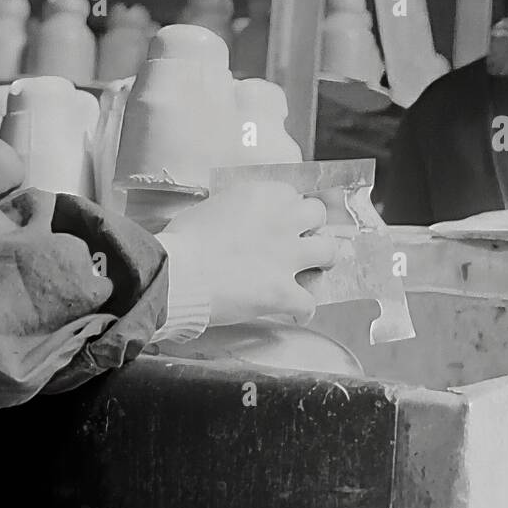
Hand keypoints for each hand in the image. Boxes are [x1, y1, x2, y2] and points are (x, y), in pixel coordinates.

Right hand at [157, 182, 337, 327]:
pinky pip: (309, 302)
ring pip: (329, 252)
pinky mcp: (283, 291)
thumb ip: (237, 210)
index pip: (291, 194)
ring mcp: (287, 256)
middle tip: (301, 240)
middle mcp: (283, 220)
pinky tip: (297, 312)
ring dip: (322, 262)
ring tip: (312, 271)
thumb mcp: (213, 207)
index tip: (280, 220)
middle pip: (318, 215)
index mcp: (263, 196)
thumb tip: (241, 220)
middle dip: (312, 227)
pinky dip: (304, 309)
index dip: (287, 209)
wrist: (178, 274)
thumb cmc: (184, 240)